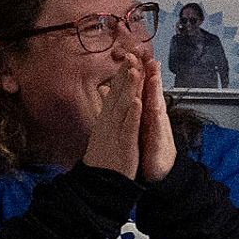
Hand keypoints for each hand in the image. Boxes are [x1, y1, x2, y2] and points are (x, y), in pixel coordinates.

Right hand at [80, 54, 144, 175]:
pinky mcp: (123, 144)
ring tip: (134, 71)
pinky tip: (138, 101)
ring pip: (122, 107)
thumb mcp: (103, 134)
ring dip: (128, 88)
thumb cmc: (103, 159)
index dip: (120, 76)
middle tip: (130, 55)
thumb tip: (102, 105)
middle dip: (124, 75)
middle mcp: (108, 123)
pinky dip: (133, 114)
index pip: (113, 94)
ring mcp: (115, 132)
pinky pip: (128, 127)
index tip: (126, 59)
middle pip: (117, 95)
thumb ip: (104, 117)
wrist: (99, 183)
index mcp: (105, 120)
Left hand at [135, 48, 178, 181]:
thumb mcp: (135, 124)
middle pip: (152, 92)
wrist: (156, 171)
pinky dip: (153, 114)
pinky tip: (150, 103)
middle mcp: (154, 116)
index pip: (142, 88)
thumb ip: (128, 105)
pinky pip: (156, 126)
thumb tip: (116, 91)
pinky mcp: (158, 140)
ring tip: (152, 74)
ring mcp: (158, 127)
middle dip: (150, 74)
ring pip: (156, 104)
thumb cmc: (145, 147)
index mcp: (146, 111)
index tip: (134, 54)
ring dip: (155, 89)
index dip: (139, 71)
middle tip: (148, 56)